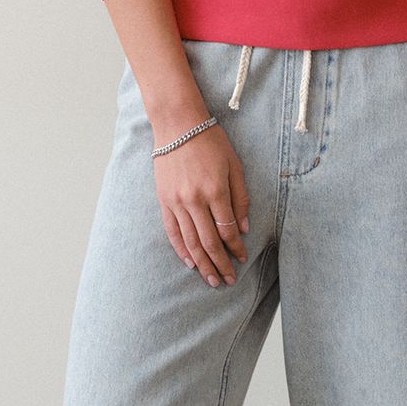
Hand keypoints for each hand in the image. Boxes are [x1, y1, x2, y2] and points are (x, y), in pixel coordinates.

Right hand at [154, 123, 250, 287]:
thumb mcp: (234, 165)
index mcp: (215, 191)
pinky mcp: (164, 201)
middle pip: (209, 242)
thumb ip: (240, 198)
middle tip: (227, 281)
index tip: (242, 259)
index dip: (236, 249)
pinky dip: (181, 249)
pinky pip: (172, 231)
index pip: (227, 230)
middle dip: (220, 264)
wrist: (177, 124)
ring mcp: (177, 202)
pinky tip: (190, 263)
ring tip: (211, 280)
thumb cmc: (211, 142)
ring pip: (190, 242)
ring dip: (202, 263)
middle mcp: (195, 200)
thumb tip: (243, 229)